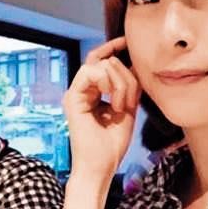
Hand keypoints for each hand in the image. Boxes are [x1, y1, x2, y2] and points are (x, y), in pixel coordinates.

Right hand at [62, 37, 140, 180]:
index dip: (113, 47)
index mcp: (92, 93)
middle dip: (126, 76)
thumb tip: (135, 63)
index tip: (127, 41)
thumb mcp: (127, 109)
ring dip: (120, 84)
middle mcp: (81, 90)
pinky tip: (115, 104)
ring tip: (123, 107)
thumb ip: (129, 87)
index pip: (101, 60)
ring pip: (101, 65)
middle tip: (130, 102)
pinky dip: (110, 85)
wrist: (101, 166)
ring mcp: (75, 93)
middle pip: (105, 61)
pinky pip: (91, 72)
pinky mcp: (72, 98)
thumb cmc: (112, 145)